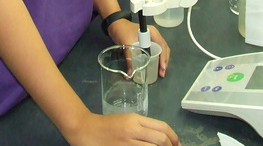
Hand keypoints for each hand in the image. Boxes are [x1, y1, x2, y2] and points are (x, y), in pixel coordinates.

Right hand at [63, 111, 180, 145]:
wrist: (85, 130)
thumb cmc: (107, 125)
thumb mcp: (126, 121)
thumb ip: (142, 127)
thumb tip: (161, 139)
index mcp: (136, 119)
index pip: (162, 128)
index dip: (174, 138)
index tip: (178, 145)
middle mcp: (133, 130)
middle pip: (161, 140)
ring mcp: (127, 143)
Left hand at [108, 20, 170, 78]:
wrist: (115, 25)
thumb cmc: (123, 30)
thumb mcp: (127, 42)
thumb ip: (130, 57)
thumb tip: (130, 73)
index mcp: (152, 33)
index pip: (162, 46)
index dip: (164, 57)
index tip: (162, 68)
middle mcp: (154, 36)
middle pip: (163, 49)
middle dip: (164, 61)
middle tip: (162, 73)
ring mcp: (151, 39)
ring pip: (160, 51)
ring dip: (160, 61)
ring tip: (159, 72)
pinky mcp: (146, 43)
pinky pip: (154, 52)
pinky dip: (155, 59)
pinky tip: (153, 67)